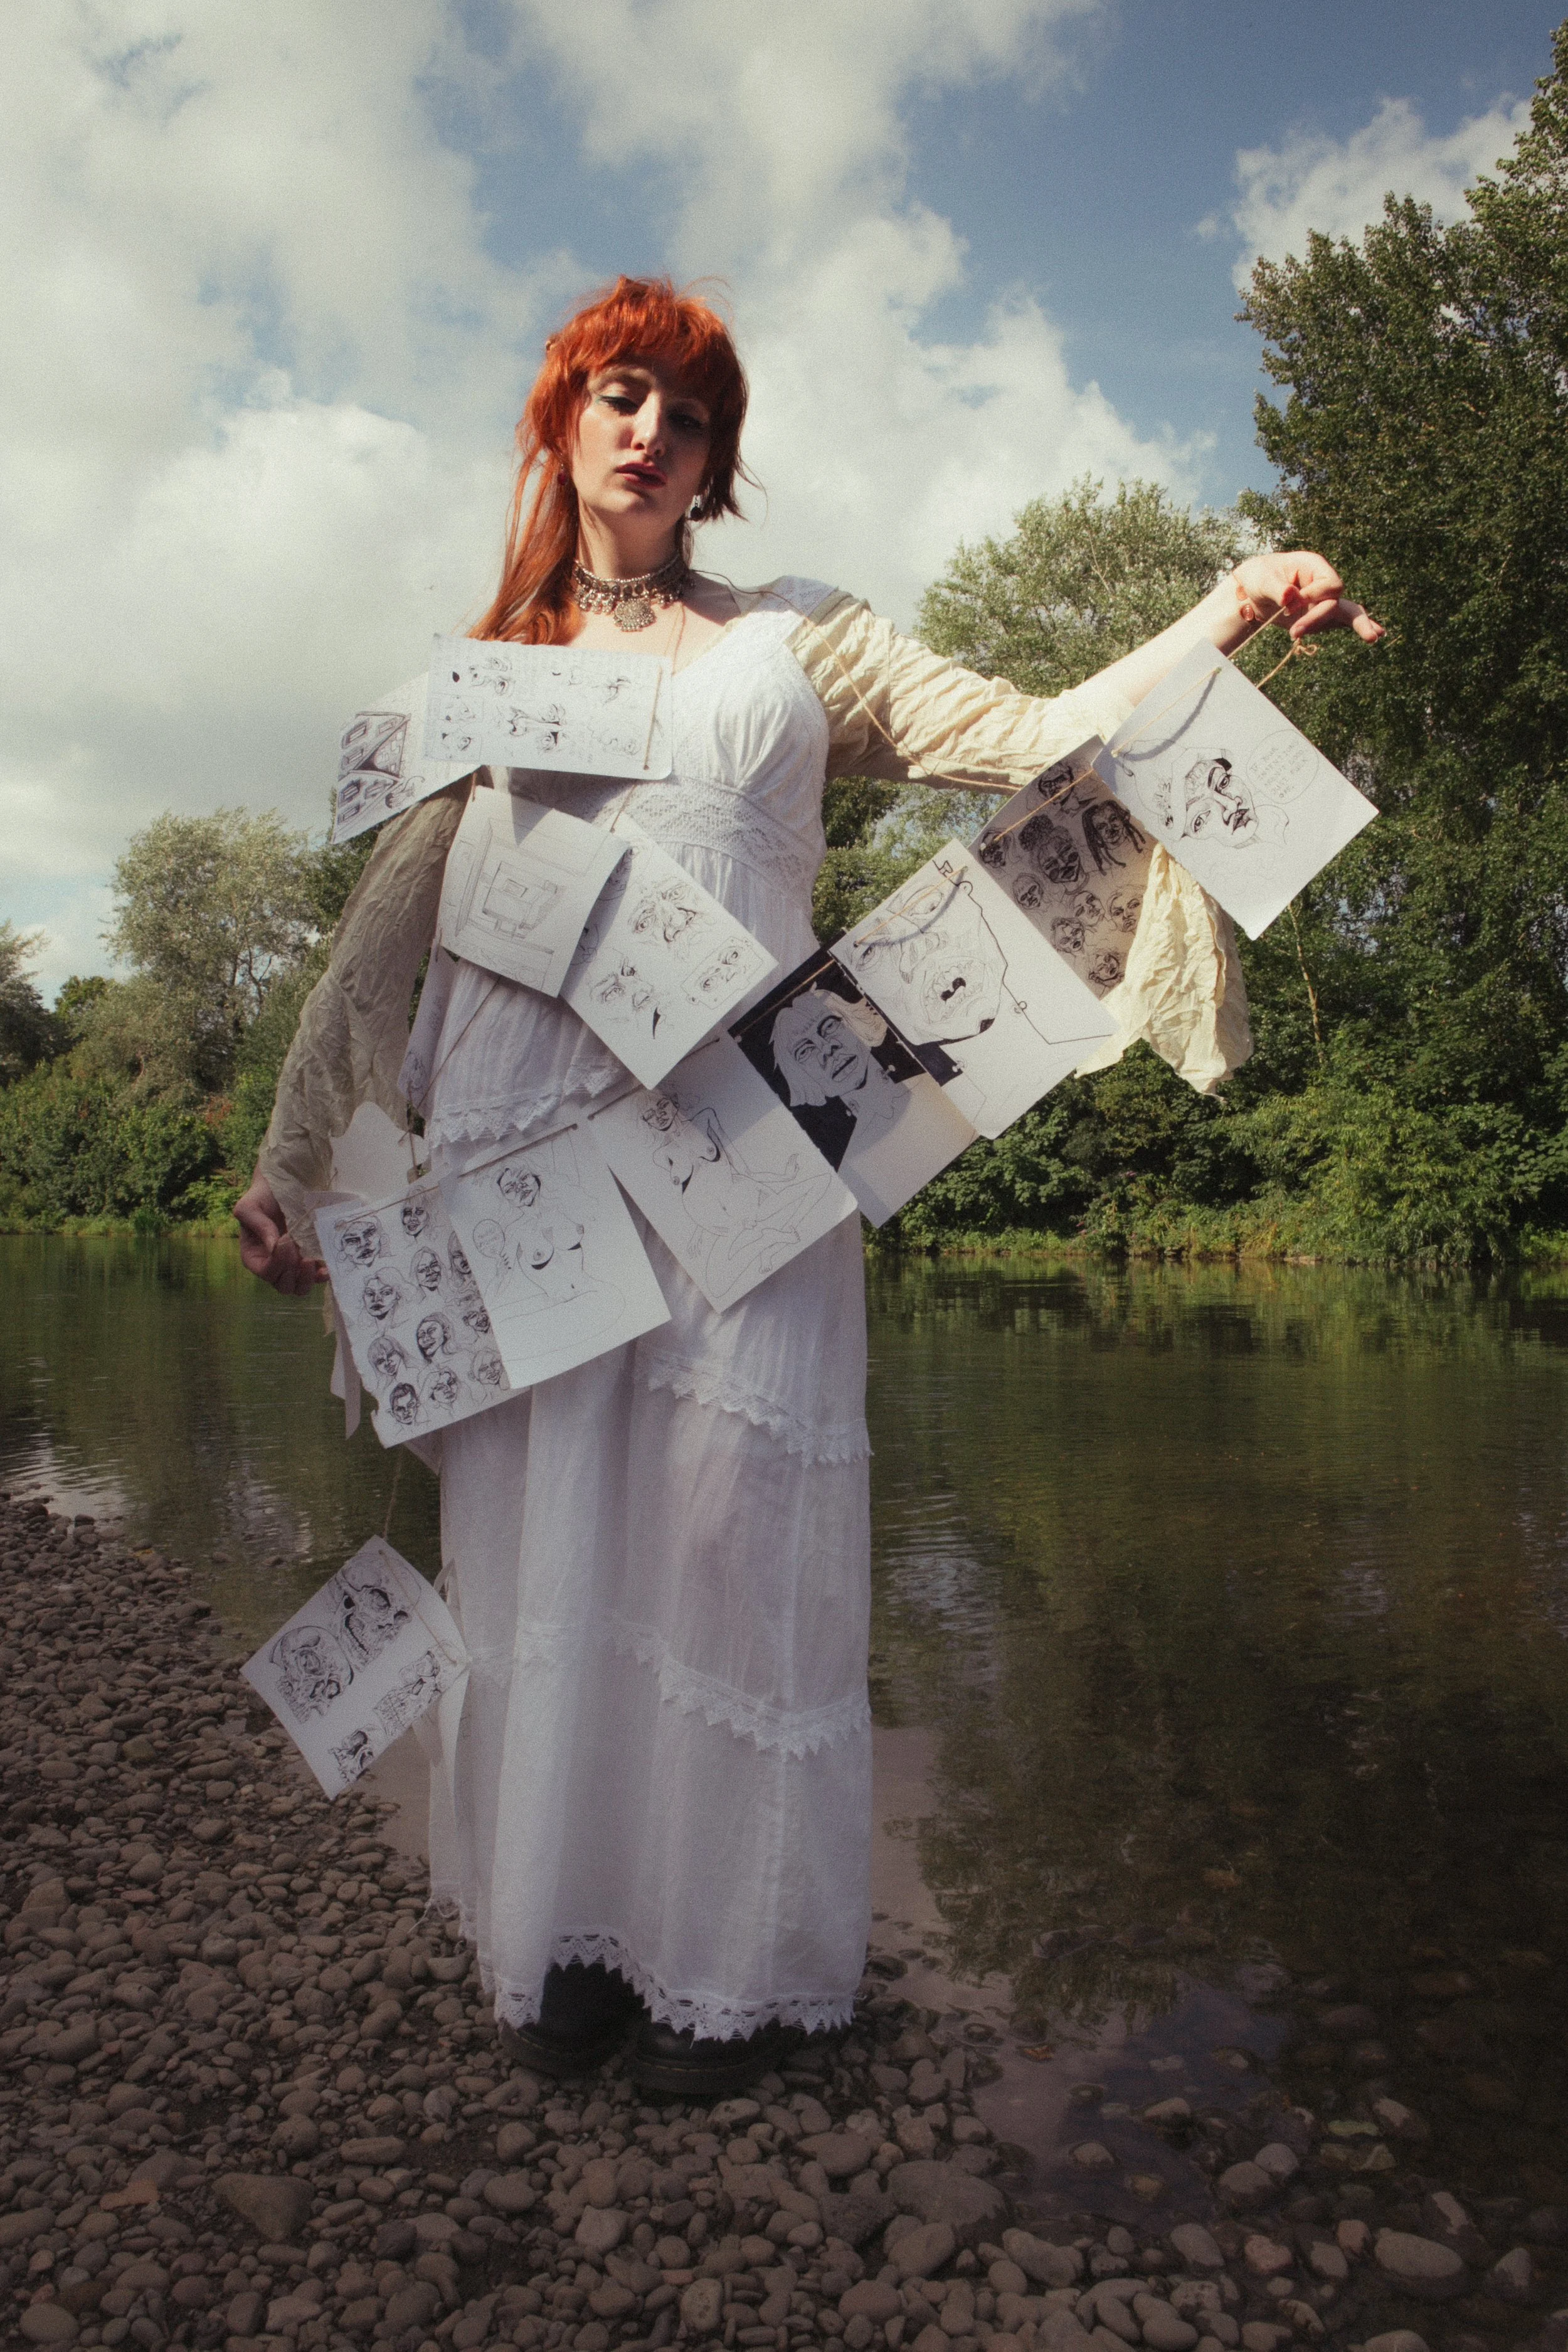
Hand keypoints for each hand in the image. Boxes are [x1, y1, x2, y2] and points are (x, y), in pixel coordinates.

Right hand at [234, 1176, 326, 1294]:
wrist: (283, 1187)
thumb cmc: (262, 1197)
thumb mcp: (250, 1206)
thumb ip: (258, 1225)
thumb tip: (273, 1246)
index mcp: (254, 1256)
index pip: (264, 1272)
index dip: (276, 1263)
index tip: (286, 1241)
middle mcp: (273, 1265)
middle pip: (283, 1286)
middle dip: (293, 1274)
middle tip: (301, 1255)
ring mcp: (293, 1265)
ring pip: (299, 1288)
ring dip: (307, 1279)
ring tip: (311, 1261)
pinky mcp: (310, 1260)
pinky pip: (316, 1277)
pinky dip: (322, 1276)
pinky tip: (326, 1267)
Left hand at [1232, 552, 1384, 644]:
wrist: (1253, 592)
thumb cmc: (1259, 577)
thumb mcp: (1263, 580)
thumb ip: (1277, 588)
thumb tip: (1289, 597)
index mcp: (1315, 566)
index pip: (1329, 584)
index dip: (1313, 597)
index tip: (1287, 606)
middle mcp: (1324, 583)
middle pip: (1335, 601)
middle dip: (1317, 618)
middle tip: (1293, 633)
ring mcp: (1326, 601)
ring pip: (1347, 612)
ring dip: (1357, 625)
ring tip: (1373, 637)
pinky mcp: (1322, 617)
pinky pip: (1343, 622)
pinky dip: (1359, 627)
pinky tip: (1377, 635)